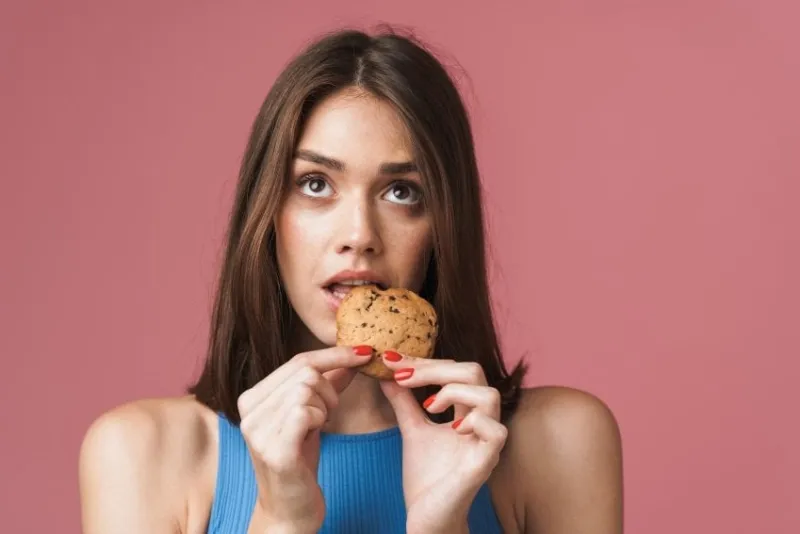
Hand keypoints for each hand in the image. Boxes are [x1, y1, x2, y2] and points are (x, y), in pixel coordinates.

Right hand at [237, 345, 372, 532]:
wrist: (288, 513)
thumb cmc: (299, 464)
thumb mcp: (311, 417)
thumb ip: (327, 385)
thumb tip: (351, 356)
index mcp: (252, 398)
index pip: (297, 361)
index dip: (334, 354)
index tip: (363, 352)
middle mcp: (248, 411)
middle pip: (305, 372)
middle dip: (329, 389)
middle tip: (329, 413)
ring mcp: (257, 430)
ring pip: (307, 389)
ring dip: (326, 406)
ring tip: (320, 426)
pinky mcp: (274, 449)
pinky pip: (306, 412)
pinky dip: (320, 418)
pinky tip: (315, 434)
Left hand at [379, 353, 507, 533]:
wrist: (427, 519)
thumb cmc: (426, 478)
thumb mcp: (412, 430)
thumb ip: (403, 402)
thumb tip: (387, 373)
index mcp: (467, 411)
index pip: (455, 370)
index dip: (425, 361)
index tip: (392, 361)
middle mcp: (482, 422)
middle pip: (474, 372)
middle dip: (435, 368)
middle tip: (402, 375)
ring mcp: (486, 442)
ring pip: (489, 395)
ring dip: (454, 390)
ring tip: (428, 405)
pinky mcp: (485, 463)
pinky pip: (495, 431)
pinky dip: (473, 421)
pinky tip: (450, 427)